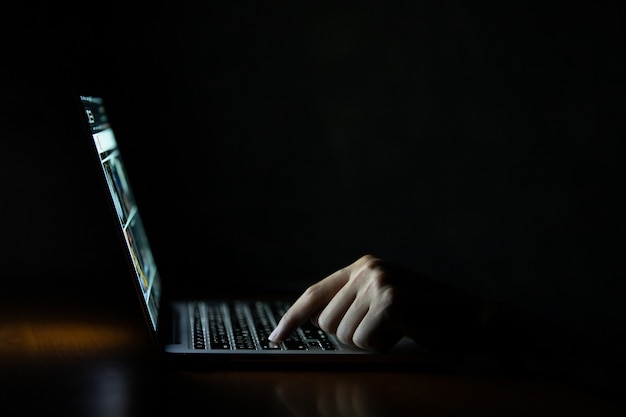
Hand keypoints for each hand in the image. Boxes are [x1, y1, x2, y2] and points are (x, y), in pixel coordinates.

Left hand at [269, 255, 424, 350]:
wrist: (470, 318)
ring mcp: (379, 283)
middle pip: (326, 321)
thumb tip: (312, 320)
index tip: (275, 337)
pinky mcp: (390, 301)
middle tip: (383, 327)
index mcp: (362, 266)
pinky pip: (364, 340)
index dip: (292, 317)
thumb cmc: (425, 315)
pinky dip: (383, 345)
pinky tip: (405, 330)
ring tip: (398, 327)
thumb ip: (350, 303)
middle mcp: (367, 269)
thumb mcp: (383, 300)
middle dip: (350, 335)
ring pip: (344, 334)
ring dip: (369, 341)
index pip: (314, 293)